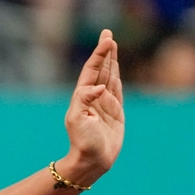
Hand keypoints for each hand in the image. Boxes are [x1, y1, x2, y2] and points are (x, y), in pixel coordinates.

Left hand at [59, 29, 124, 185]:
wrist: (92, 161)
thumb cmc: (82, 141)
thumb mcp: (77, 119)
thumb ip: (85, 99)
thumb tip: (100, 87)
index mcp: (83, 96)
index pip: (92, 70)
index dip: (99, 54)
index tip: (106, 39)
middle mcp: (94, 97)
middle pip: (101, 68)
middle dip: (104, 51)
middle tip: (108, 33)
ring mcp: (105, 104)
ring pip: (110, 76)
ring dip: (111, 61)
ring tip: (112, 45)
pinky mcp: (115, 112)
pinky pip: (118, 90)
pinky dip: (117, 76)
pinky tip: (116, 67)